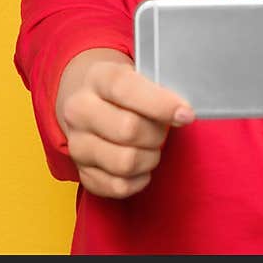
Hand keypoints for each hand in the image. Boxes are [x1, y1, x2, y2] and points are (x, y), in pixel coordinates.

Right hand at [56, 49, 195, 198]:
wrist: (90, 102)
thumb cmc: (125, 91)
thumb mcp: (138, 75)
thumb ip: (159, 89)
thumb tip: (183, 113)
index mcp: (97, 77)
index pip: (127, 89)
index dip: (161, 104)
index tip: (186, 115)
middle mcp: (79, 110)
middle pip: (128, 130)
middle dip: (157, 133)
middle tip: (163, 130)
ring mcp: (77, 143)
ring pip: (125, 162)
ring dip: (150, 158)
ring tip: (152, 147)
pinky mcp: (82, 172)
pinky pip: (119, 186)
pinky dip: (139, 180)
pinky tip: (142, 166)